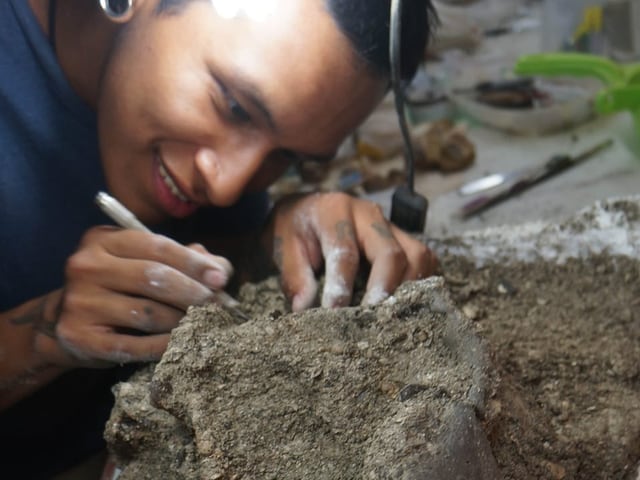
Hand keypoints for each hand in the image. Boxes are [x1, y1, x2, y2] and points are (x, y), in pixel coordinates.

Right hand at [35, 227, 232, 366]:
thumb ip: (185, 260)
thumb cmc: (120, 287)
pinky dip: (164, 346)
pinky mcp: (80, 337)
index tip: (221, 278)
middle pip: (154, 278)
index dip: (194, 263)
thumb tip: (220, 270)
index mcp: (104, 239)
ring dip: (182, 321)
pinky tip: (182, 344)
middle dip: (193, 293)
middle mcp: (86, 266)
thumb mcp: (145, 262)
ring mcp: (79, 302)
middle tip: (217, 306)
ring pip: (147, 313)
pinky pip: (134, 345)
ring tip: (202, 325)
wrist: (66, 323)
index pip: (158, 246)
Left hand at [266, 192, 437, 310]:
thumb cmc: (296, 230)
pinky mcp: (404, 238)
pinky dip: (420, 284)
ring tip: (391, 316)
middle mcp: (369, 214)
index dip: (341, 286)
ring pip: (417, 256)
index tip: (335, 314)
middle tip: (371, 320)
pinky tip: (405, 306)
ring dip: (408, 289)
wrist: (308, 210)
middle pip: (390, 253)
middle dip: (383, 290)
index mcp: (335, 211)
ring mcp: (391, 225)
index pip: (345, 252)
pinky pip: (425, 260)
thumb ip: (294, 275)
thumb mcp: (283, 246)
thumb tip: (304, 308)